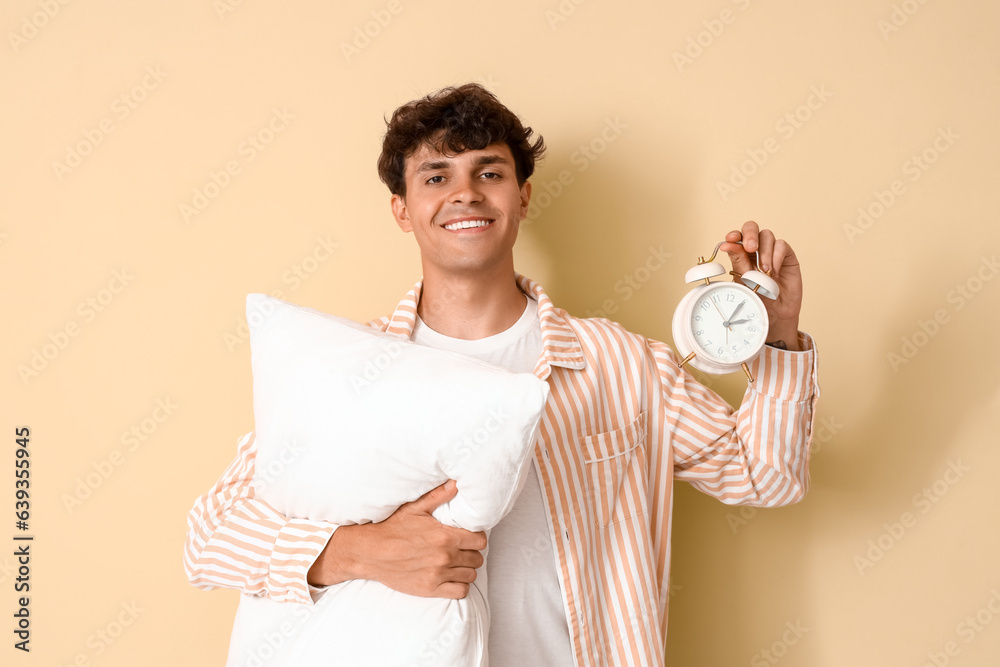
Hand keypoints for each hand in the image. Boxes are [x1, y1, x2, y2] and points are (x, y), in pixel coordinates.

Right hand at [307, 480, 487, 598]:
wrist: (370, 552)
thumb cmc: (392, 528)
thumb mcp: (415, 508)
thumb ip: (439, 496)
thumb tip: (456, 483)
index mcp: (445, 536)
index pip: (480, 541)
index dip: (477, 537)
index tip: (468, 536)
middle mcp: (445, 557)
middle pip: (477, 558)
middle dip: (471, 553)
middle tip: (461, 549)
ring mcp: (438, 575)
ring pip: (471, 575)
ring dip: (466, 569)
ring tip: (456, 563)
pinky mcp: (430, 589)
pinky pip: (460, 591)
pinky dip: (460, 585)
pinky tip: (451, 577)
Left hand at [719, 221, 802, 349]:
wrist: (775, 316)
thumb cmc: (757, 299)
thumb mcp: (743, 281)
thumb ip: (738, 262)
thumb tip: (727, 245)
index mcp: (742, 255)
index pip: (737, 237)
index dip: (734, 234)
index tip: (730, 239)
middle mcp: (757, 251)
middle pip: (752, 228)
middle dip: (749, 234)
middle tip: (750, 248)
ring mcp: (773, 253)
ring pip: (767, 235)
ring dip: (764, 251)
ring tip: (764, 270)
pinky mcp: (787, 257)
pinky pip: (782, 245)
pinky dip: (777, 256)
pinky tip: (774, 270)